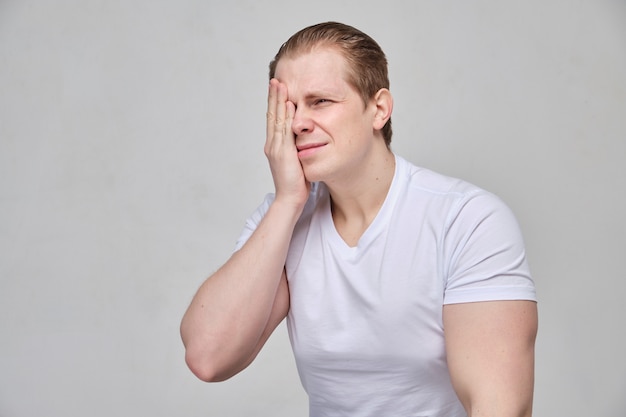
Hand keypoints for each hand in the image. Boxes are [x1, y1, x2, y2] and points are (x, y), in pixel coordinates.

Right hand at [265, 79, 309, 208]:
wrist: (290, 200)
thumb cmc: (296, 184)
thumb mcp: (297, 161)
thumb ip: (298, 148)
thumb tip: (306, 139)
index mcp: (275, 146)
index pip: (274, 120)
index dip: (275, 104)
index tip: (278, 88)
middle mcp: (272, 144)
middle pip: (271, 115)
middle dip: (273, 97)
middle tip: (275, 79)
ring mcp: (276, 148)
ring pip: (276, 119)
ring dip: (277, 100)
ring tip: (279, 84)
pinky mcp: (283, 153)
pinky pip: (284, 130)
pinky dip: (285, 115)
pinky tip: (287, 103)